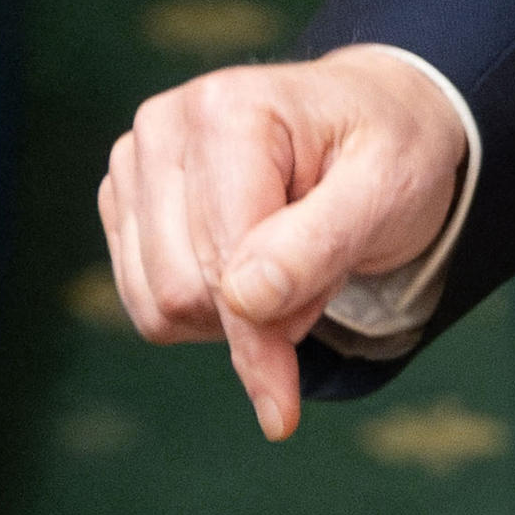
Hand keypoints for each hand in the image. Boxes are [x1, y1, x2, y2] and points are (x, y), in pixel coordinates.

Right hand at [97, 48, 470, 438]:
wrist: (373, 121)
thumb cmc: (388, 152)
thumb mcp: (387, 192)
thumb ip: (318, 246)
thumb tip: (243, 300)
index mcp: (227, 111)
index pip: (224, 262)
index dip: (265, 337)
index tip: (287, 403)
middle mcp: (164, 126)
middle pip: (181, 290)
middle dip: (259, 314)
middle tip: (320, 271)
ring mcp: (135, 162)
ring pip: (156, 305)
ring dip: (234, 315)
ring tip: (290, 260)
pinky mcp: (125, 199)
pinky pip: (144, 302)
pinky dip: (205, 311)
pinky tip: (250, 268)